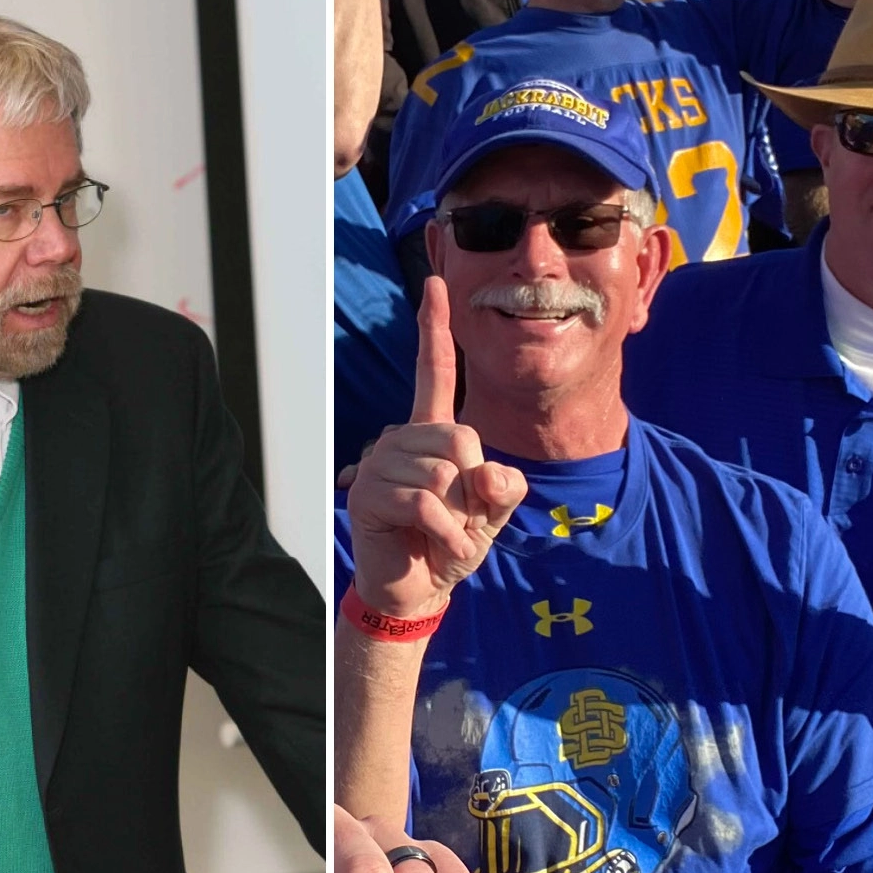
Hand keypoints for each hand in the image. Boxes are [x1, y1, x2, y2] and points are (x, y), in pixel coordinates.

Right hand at [346, 276, 525, 618]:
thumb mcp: (492, 512)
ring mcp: (381, 462)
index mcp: (431, 432)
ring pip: (443, 473)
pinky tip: (437, 546)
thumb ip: (504, 486)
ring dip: (459, 516)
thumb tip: (486, 471)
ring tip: (443, 533)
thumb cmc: (452, 543)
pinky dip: (446, 532)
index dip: (434, 329)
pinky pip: (427, 502)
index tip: (436, 285)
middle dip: (472, 486)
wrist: (418, 588)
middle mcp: (402, 438)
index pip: (435, 372)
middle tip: (459, 517)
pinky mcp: (368, 491)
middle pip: (459, 437)